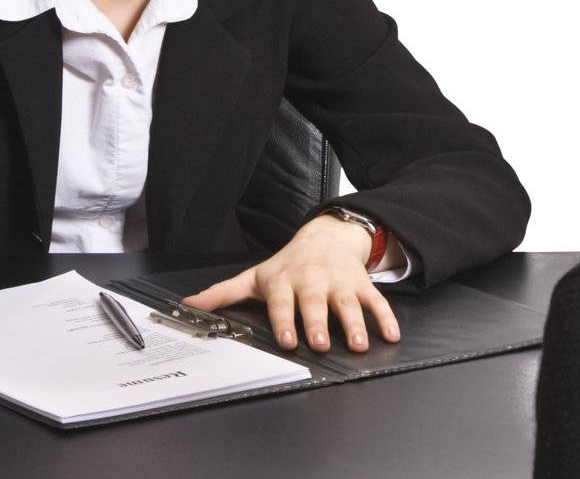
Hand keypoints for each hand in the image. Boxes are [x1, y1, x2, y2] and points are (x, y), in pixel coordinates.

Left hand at [181, 214, 401, 352]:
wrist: (325, 236)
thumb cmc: (288, 264)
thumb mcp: (255, 276)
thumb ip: (224, 293)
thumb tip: (188, 306)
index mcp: (284, 282)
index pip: (282, 302)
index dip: (284, 320)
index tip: (286, 340)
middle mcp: (312, 281)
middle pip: (314, 303)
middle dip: (317, 323)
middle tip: (320, 344)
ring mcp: (338, 282)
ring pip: (347, 303)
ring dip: (353, 324)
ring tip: (356, 344)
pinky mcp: (360, 284)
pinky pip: (375, 300)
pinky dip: (385, 317)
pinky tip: (390, 334)